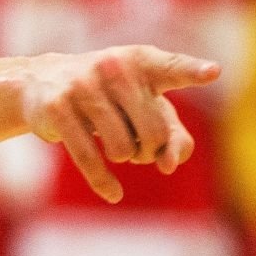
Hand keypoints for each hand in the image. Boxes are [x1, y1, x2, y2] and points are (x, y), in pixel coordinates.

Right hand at [20, 46, 220, 202]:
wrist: (43, 82)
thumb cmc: (108, 97)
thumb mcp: (143, 106)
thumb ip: (172, 135)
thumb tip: (169, 165)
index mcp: (140, 61)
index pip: (171, 68)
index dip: (192, 71)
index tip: (213, 73)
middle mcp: (112, 68)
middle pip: (152, 134)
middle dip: (148, 149)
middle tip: (136, 141)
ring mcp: (82, 87)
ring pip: (122, 149)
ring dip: (124, 156)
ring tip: (115, 143)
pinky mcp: (58, 109)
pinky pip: (88, 158)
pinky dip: (104, 182)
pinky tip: (114, 194)